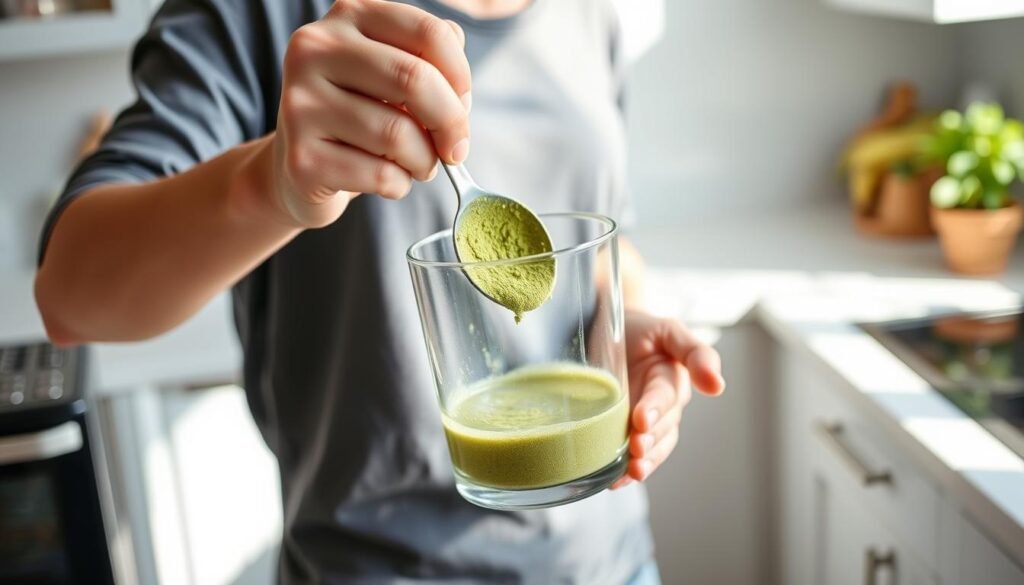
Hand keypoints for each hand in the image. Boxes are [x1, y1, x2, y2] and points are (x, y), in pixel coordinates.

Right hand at [260, 0, 471, 227]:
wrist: (301, 171)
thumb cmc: (361, 116)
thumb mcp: (393, 75)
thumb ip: (431, 62)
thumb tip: (459, 91)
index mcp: (347, 17)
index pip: (429, 33)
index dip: (461, 76)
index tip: (463, 105)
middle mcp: (314, 51)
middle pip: (414, 79)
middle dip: (451, 122)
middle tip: (455, 148)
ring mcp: (300, 104)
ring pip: (398, 134)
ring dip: (425, 161)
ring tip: (418, 165)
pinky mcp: (302, 159)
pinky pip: (380, 175)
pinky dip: (400, 185)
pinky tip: (390, 180)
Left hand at [611, 310, 724, 488]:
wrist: (609, 336)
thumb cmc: (640, 331)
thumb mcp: (667, 330)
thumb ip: (694, 351)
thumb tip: (718, 386)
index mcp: (672, 378)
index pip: (666, 395)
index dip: (655, 408)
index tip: (641, 420)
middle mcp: (664, 405)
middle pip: (662, 427)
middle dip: (649, 440)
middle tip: (635, 449)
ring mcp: (649, 422)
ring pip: (654, 447)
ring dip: (644, 462)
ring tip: (630, 472)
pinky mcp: (631, 433)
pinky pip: (638, 457)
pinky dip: (627, 472)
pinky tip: (615, 482)